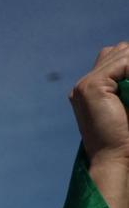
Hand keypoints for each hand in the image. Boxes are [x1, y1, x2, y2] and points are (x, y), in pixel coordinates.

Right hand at [73, 42, 128, 165]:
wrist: (114, 157)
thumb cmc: (125, 135)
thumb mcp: (126, 101)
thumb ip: (127, 84)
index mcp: (90, 90)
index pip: (115, 57)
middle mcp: (83, 85)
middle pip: (118, 50)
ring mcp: (85, 85)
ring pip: (122, 52)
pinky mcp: (91, 86)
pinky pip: (124, 61)